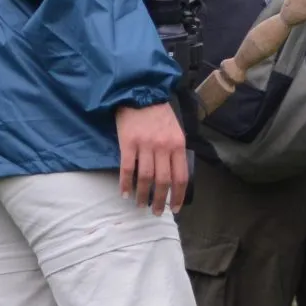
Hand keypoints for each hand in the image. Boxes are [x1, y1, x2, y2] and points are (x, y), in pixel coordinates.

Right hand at [114, 100, 188, 215]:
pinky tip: (124, 193)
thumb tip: (174, 176)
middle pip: (163, 181)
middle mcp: (163, 147)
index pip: (180, 177)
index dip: (178, 196)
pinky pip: (127, 168)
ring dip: (143, 195)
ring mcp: (145, 145)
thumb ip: (176, 151)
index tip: (175, 209)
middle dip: (160, 200)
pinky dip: (125, 183)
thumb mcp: (175, 131)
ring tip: (140, 205)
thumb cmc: (158, 113)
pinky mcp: (128, 143)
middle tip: (156, 212)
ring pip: (146, 178)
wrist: (139, 92)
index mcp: (178, 145)